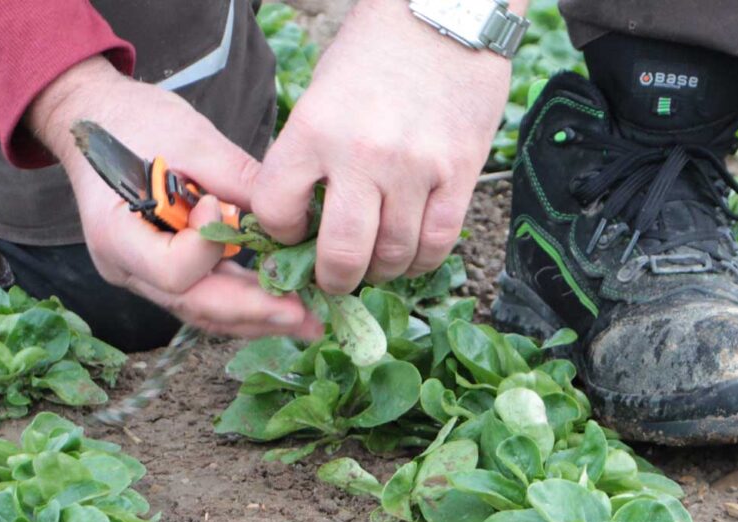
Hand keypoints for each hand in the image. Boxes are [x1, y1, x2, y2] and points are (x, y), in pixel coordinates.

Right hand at [26, 56, 321, 339]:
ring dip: (257, 317)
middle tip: (306, 317)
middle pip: (195, 304)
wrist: (97, 120)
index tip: (220, 205)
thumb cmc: (135, 121)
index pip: (173, 270)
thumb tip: (288, 211)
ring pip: (204, 310)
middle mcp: (127, 267)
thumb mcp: (188, 138)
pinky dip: (245, 302)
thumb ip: (236, 176)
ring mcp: (144, 275)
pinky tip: (284, 305)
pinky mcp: (165, 271)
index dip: (207, 247)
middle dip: (254, 311)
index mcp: (117, 234)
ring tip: (308, 322)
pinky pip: (206, 296)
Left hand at [252, 0, 513, 293]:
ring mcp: (415, 167)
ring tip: (378, 263)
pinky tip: (413, 255)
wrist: (444, 11)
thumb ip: (310, 156)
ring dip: (382, 271)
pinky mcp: (460, 173)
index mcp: (314, 129)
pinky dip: (422, 260)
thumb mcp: (321, 94)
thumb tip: (305, 219)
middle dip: (333, 279)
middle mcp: (363, 153)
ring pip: (394, 255)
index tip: (294, 234)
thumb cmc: (375, 52)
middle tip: (336, 279)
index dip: (281, 233)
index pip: (278, 210)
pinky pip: (438, 242)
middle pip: (342, 253)